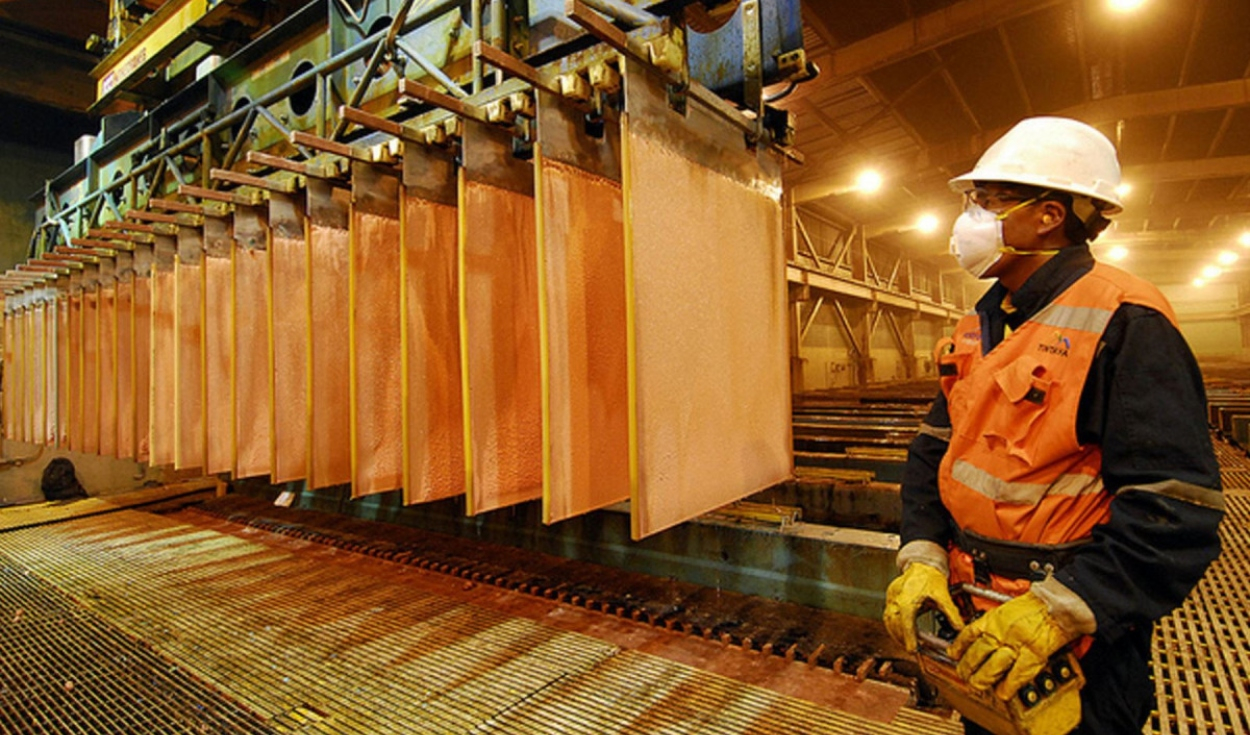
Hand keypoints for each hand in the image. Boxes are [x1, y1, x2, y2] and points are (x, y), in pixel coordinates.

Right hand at [882, 561, 963, 652]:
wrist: (922, 562)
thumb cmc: (930, 575)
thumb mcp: (943, 595)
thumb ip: (951, 613)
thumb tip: (959, 628)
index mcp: (907, 599)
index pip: (906, 622)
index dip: (909, 637)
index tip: (913, 649)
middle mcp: (896, 598)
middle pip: (894, 625)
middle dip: (902, 639)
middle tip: (911, 648)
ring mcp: (891, 597)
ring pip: (888, 621)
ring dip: (896, 634)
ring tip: (905, 642)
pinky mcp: (890, 597)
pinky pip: (888, 615)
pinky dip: (893, 626)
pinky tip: (900, 631)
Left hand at [948, 591, 1079, 699]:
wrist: (1059, 603)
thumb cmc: (1037, 605)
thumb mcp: (1008, 608)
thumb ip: (995, 623)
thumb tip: (983, 635)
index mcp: (994, 618)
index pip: (969, 634)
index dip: (958, 647)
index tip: (953, 655)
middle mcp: (1001, 631)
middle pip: (977, 653)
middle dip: (967, 667)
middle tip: (964, 676)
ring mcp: (1016, 643)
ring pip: (993, 665)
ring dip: (983, 678)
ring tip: (978, 685)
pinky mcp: (1034, 653)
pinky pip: (1017, 673)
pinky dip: (1009, 685)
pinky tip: (1003, 692)